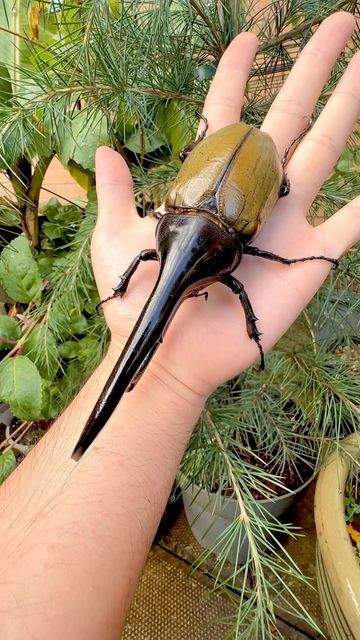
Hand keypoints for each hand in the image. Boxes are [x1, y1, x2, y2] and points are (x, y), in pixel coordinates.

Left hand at [91, 11, 358, 406]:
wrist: (170, 354)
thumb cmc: (141, 302)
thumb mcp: (117, 241)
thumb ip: (115, 195)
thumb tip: (105, 152)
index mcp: (210, 184)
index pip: (226, 116)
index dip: (236, 76)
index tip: (249, 39)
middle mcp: (253, 194)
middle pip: (288, 119)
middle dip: (313, 71)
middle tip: (340, 24)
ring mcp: (285, 221)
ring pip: (326, 153)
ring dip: (349, 109)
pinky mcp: (308, 255)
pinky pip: (352, 223)